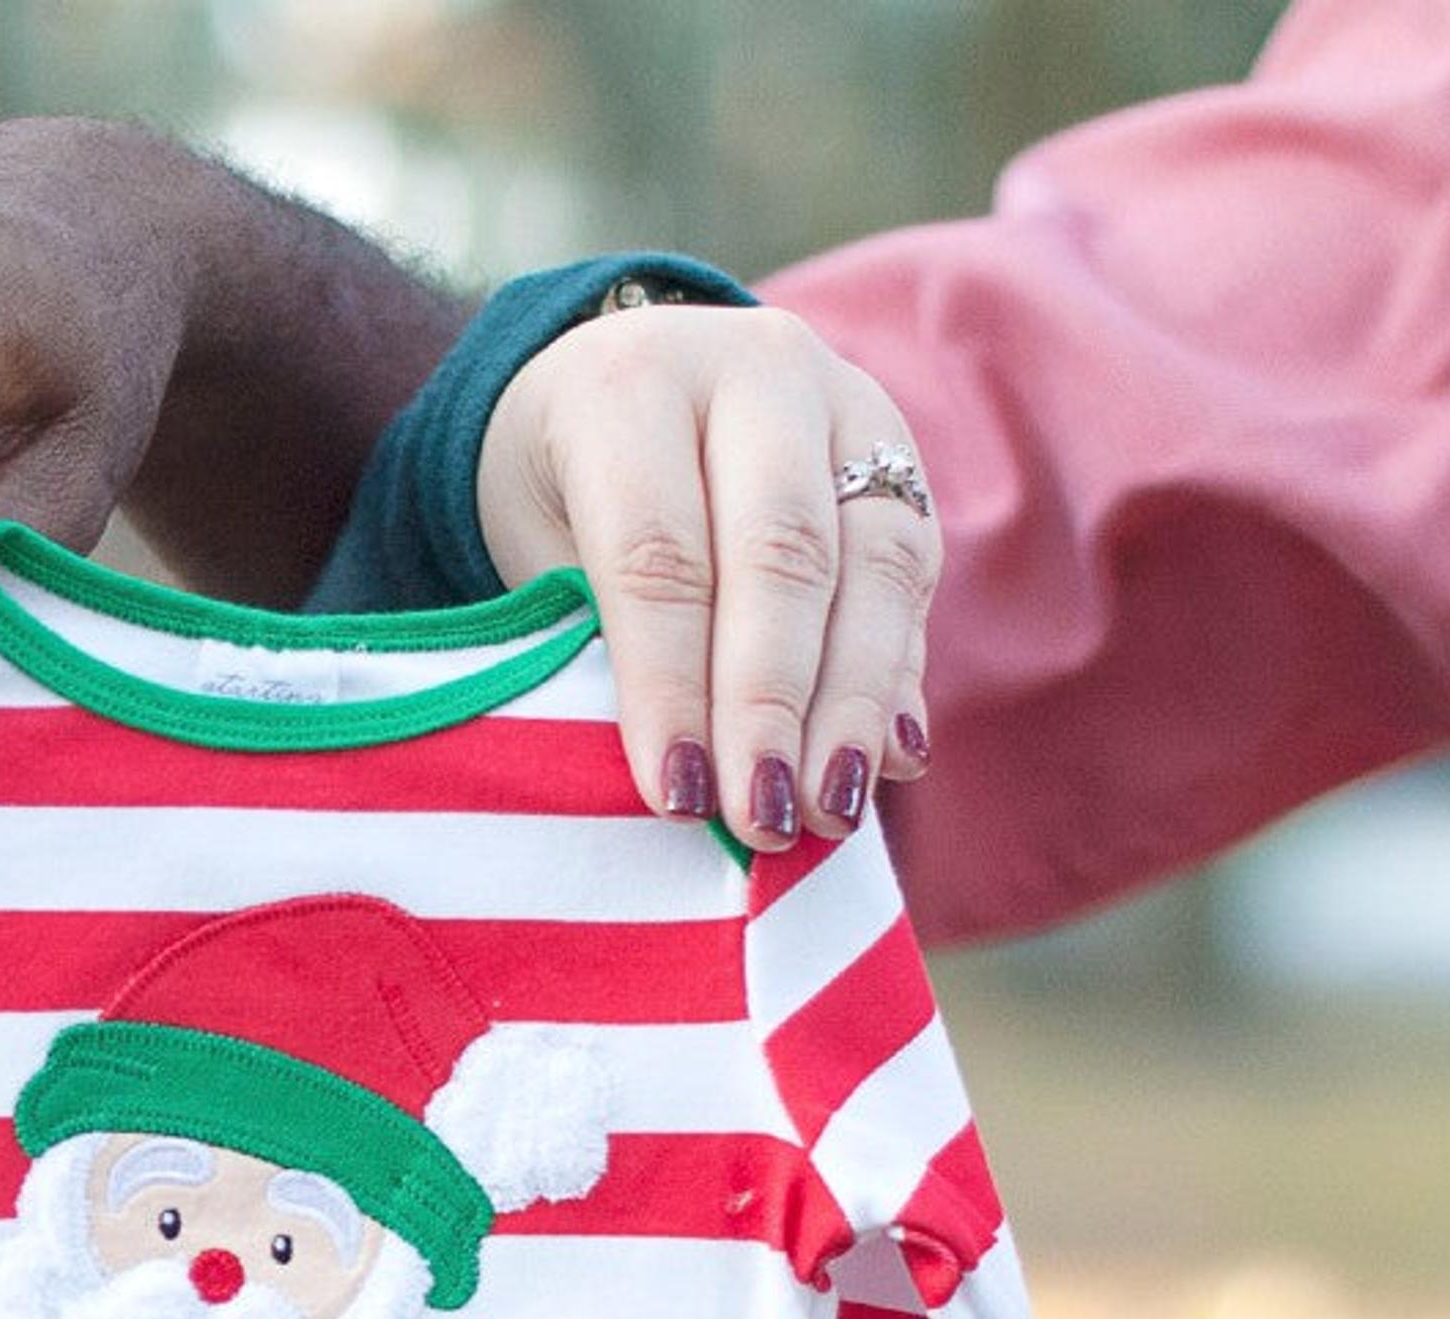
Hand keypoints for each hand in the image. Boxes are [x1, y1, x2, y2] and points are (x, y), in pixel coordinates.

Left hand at [477, 301, 941, 851]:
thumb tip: (690, 778)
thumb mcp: (539, 546)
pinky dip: (896, 675)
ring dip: (856, 702)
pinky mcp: (899, 452)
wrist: (619, 378)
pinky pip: (911, 571)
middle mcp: (753, 371)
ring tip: (832, 809)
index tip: (678, 795)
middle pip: (781, 553)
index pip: (658, 555)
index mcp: (631, 385)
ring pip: (873, 560)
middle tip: (767, 816)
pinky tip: (888, 761)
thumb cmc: (559, 489)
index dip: (672, 685)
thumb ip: (604, 636)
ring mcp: (843, 403)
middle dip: (775, 703)